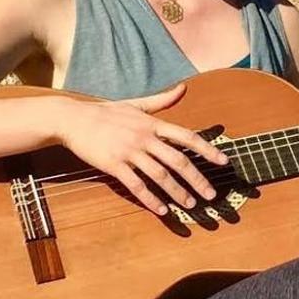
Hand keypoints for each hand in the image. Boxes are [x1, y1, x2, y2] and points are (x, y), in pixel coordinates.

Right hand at [54, 82, 229, 215]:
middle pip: (177, 160)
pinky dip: (150, 199)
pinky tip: (161, 210)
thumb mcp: (135, 104)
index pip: (186, 136)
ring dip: (177, 192)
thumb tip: (183, 89)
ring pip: (159, 175)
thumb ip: (161, 100)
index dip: (207, 149)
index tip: (223, 161)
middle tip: (211, 195)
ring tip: (190, 205)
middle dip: (197, 179)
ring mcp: (129, 151)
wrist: (74, 119)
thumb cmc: (105, 112)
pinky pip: (136, 185)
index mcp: (152, 123)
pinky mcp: (113, 165)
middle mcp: (144, 137)